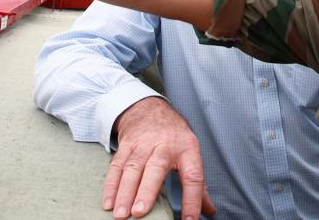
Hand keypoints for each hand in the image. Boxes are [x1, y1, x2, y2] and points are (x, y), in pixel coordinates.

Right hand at [104, 97, 215, 219]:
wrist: (149, 109)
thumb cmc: (173, 137)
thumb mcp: (190, 153)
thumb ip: (198, 184)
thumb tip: (210, 210)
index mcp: (187, 149)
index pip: (193, 177)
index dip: (192, 200)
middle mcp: (165, 145)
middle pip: (156, 168)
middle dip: (146, 191)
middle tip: (139, 212)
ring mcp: (143, 144)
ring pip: (132, 168)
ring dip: (124, 192)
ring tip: (120, 214)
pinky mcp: (126, 145)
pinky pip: (116, 166)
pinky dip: (111, 185)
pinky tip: (108, 202)